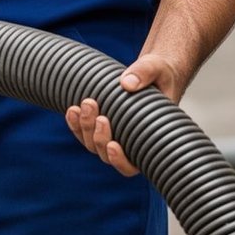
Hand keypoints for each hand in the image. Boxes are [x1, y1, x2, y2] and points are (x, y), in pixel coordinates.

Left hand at [64, 52, 189, 176]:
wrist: (153, 69)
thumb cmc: (162, 73)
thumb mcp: (157, 68)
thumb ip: (145, 73)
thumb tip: (127, 83)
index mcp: (152, 138)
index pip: (134, 165)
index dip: (120, 161)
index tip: (113, 145)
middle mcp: (132, 142)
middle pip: (106, 154)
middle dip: (97, 135)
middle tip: (93, 106)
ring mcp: (115, 134)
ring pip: (93, 144)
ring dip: (83, 128)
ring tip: (82, 105)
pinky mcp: (102, 123)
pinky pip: (84, 131)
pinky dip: (76, 123)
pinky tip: (72, 110)